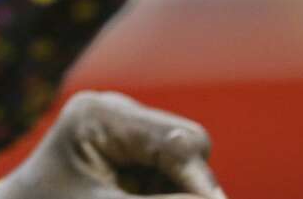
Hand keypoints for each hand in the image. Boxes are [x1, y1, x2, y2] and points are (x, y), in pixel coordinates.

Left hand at [0, 91, 224, 198]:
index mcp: (100, 115)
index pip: (178, 140)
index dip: (202, 182)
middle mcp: (116, 112)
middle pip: (187, 148)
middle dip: (190, 188)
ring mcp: (123, 130)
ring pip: (182, 166)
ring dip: (176, 193)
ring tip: (124, 196)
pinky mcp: (127, 152)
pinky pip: (166, 176)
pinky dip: (164, 193)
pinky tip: (127, 196)